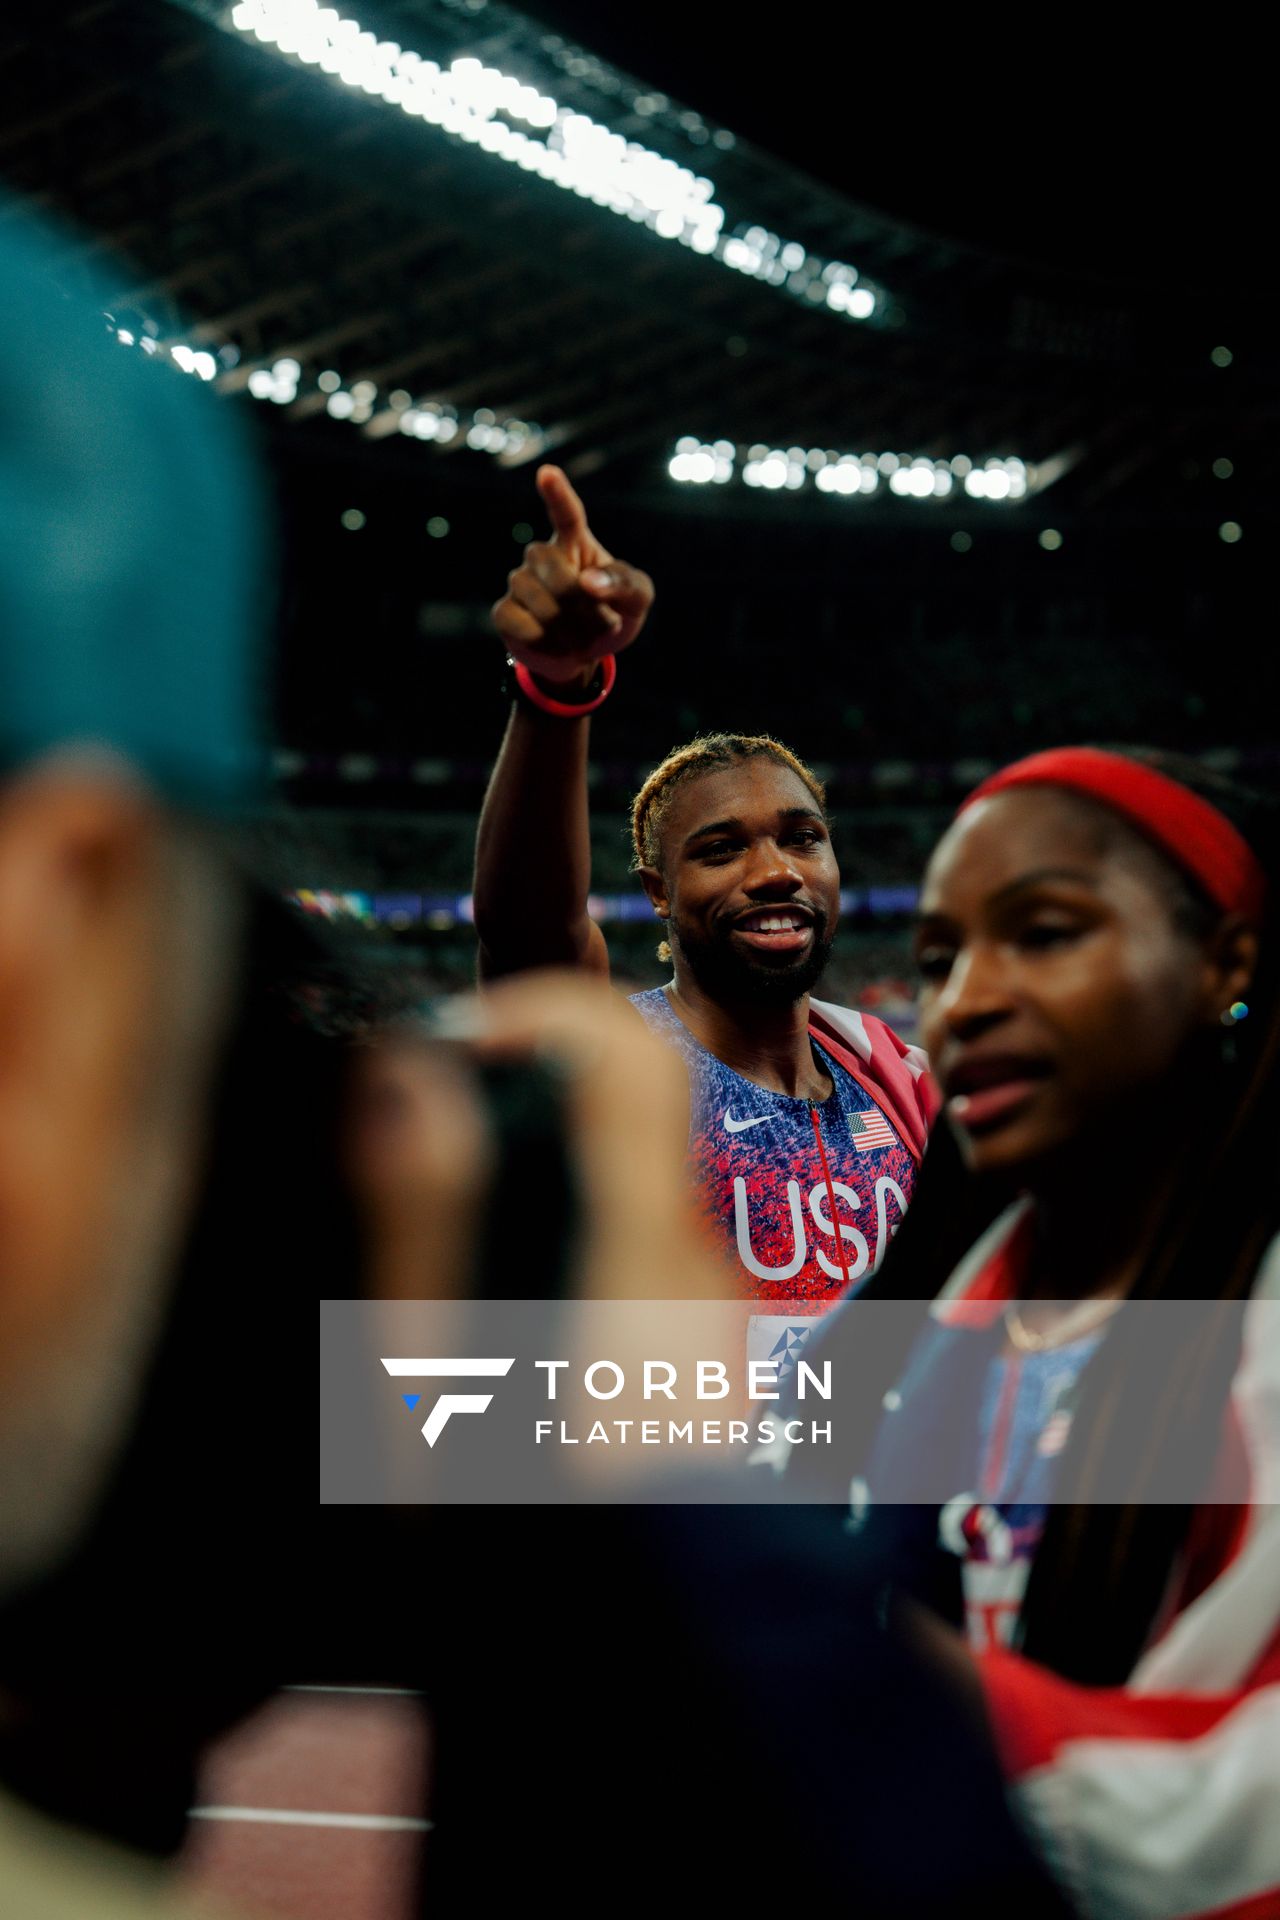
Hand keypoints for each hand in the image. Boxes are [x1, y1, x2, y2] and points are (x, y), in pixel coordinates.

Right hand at [491, 465, 653, 685]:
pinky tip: (554, 643)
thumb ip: (625, 584)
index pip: (566, 514)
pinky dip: (546, 641)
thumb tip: (588, 582)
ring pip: (540, 602)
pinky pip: (521, 624)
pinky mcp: (504, 611)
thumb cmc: (611, 616)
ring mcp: (520, 582)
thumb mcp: (636, 601)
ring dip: (570, 630)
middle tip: (601, 623)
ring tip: (580, 638)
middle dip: (583, 605)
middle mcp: (543, 555)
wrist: (582, 656)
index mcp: (576, 542)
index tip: (547, 474)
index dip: (557, 494)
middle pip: (554, 570)